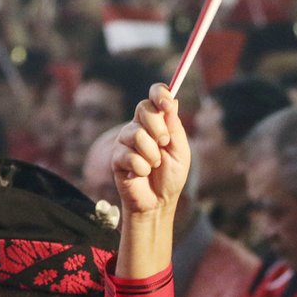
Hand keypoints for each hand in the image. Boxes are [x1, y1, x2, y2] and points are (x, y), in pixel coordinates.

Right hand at [113, 83, 189, 218]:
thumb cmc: (171, 176)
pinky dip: (141, 168)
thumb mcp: (180, 151)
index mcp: (157, 121)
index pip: (154, 95)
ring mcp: (125, 140)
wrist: (158, 202)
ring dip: (152, 155)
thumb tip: (173, 101)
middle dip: (158, 128)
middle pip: (143, 108)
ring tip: (154, 166)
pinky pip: (130, 155)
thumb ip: (174, 127)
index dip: (159, 94)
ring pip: (137, 134)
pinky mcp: (116, 157)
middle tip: (164, 144)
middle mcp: (139, 126)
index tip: (167, 104)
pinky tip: (141, 174)